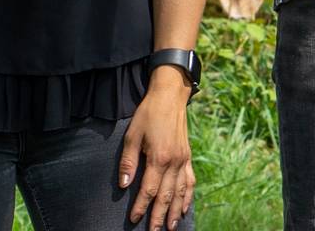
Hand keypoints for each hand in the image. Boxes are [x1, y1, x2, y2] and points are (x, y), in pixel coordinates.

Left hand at [120, 73, 194, 228]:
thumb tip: (124, 184)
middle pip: (167, 196)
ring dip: (176, 211)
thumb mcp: (132, 135)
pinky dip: (188, 196)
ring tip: (171, 227)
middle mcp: (174, 162)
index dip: (140, 206)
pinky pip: (190, 181)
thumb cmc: (148, 115)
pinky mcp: (187, 156)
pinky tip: (185, 206)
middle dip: (160, 216)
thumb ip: (128, 161)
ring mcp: (183, 160)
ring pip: (180, 192)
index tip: (133, 219)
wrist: (170, 97)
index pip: (149, 190)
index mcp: (159, 158)